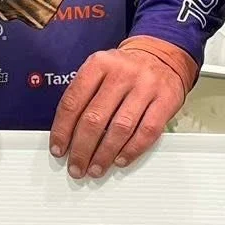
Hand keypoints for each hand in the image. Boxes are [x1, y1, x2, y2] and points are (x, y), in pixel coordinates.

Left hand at [49, 38, 196, 178]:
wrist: (162, 55)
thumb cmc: (125, 70)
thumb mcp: (100, 70)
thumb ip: (83, 96)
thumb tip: (67, 135)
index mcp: (99, 64)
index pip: (73, 102)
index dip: (62, 130)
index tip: (58, 149)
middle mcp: (122, 73)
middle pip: (95, 118)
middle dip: (82, 149)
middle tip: (76, 166)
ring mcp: (145, 86)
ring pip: (120, 128)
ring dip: (104, 155)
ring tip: (96, 168)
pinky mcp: (166, 100)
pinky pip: (147, 131)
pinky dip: (132, 150)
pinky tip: (120, 160)